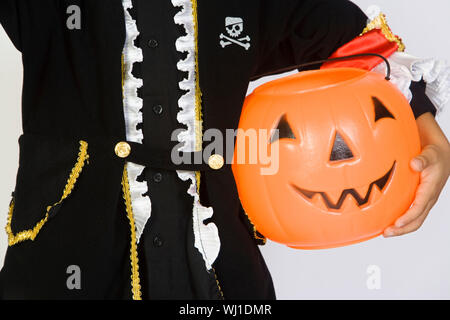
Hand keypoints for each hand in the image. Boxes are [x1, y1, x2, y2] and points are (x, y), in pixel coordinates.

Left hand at [384, 113, 449, 237]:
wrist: (440, 155)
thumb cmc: (434, 154)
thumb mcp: (430, 154)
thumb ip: (423, 159)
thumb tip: (415, 164)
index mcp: (430, 189)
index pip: (419, 207)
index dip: (408, 216)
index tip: (397, 223)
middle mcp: (428, 198)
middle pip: (417, 220)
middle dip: (402, 228)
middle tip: (386, 233)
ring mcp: (424, 201)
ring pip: (414, 220)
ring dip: (400, 228)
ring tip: (384, 232)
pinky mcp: (418, 200)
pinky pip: (410, 214)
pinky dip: (400, 220)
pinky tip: (386, 221)